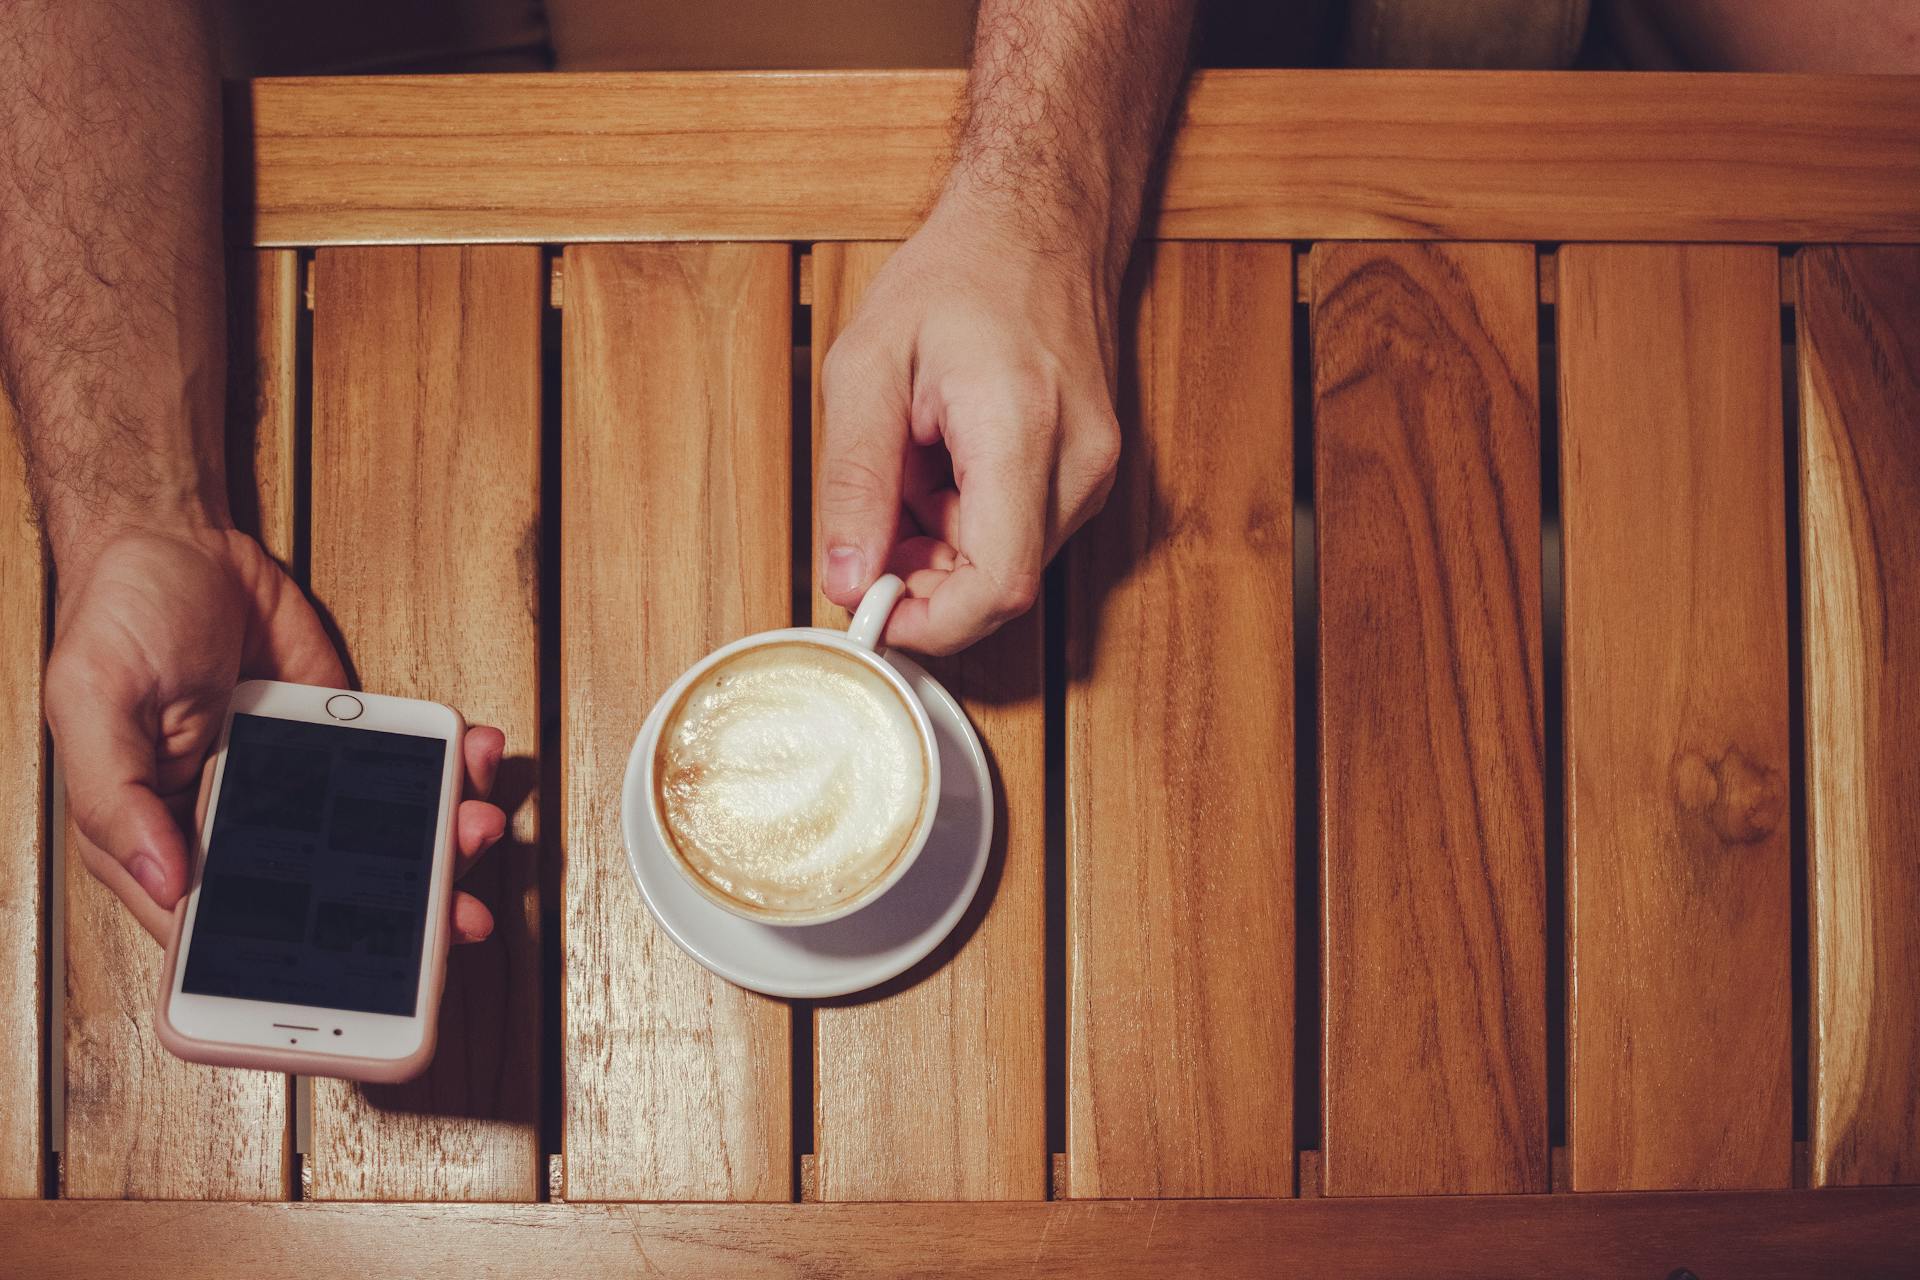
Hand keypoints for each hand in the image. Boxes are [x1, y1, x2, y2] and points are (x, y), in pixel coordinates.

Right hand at [45, 526, 509, 944]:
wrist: (179, 536)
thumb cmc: (118, 619)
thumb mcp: (92, 704)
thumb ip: (118, 798)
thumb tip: (166, 884)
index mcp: (167, 841)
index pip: (231, 935)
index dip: (296, 972)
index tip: (366, 994)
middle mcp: (241, 825)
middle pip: (330, 897)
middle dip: (405, 912)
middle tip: (461, 914)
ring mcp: (301, 784)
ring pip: (382, 838)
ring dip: (441, 839)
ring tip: (478, 822)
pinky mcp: (345, 736)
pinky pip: (406, 765)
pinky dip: (450, 766)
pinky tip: (477, 755)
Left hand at [817, 189, 1123, 653]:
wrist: (1036, 225)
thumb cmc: (955, 278)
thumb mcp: (866, 367)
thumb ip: (854, 484)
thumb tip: (846, 579)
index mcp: (1022, 430)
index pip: (996, 585)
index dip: (929, 624)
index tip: (873, 613)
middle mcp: (1078, 464)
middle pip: (1000, 587)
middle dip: (924, 578)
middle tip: (875, 518)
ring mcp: (1095, 471)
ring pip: (1009, 566)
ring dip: (943, 547)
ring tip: (914, 465)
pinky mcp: (1092, 473)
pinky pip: (1023, 535)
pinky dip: (969, 524)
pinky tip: (946, 463)